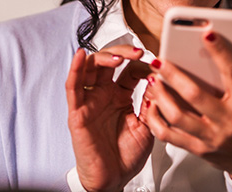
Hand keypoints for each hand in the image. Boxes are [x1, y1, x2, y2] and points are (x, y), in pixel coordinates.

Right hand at [66, 46, 153, 191]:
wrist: (112, 180)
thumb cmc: (126, 156)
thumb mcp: (147, 126)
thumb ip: (151, 103)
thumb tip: (158, 80)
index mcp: (119, 96)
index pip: (128, 70)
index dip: (140, 63)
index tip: (155, 63)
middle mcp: (103, 95)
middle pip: (107, 61)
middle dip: (122, 52)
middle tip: (138, 53)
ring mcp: (89, 101)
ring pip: (89, 68)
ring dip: (103, 57)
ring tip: (119, 57)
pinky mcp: (77, 112)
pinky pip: (73, 87)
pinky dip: (75, 69)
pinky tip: (80, 56)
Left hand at [143, 32, 231, 187]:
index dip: (220, 52)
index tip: (207, 35)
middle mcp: (226, 120)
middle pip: (195, 95)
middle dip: (173, 74)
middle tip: (159, 60)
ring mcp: (210, 136)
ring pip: (178, 116)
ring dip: (161, 96)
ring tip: (153, 80)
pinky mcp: (198, 148)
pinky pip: (170, 136)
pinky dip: (156, 120)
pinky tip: (151, 105)